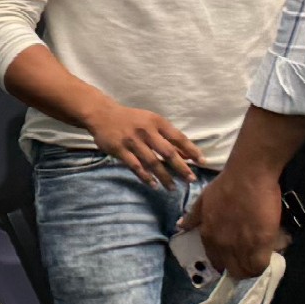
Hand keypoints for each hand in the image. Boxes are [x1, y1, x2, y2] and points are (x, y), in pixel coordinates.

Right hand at [82, 99, 206, 188]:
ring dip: (164, 176)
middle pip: (167, 152)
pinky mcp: (120, 150)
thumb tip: (187, 155)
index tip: (202, 162)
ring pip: (152, 162)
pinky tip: (154, 185)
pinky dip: (145, 177)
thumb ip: (168, 138)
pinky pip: (135, 166)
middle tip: (191, 179)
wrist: (103, 115)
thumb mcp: (151, 123)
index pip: (178, 137)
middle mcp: (146, 131)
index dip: (191, 150)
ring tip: (173, 188)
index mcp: (157, 122)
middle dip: (181, 167)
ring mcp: (132, 141)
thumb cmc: (132, 120)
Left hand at [178, 164, 287, 277]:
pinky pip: (261, 264)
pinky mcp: (261, 242)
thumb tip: (181, 225)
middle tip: (250, 259)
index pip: (216, 262)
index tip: (234, 258)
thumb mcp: (202, 200)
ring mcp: (241, 246)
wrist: (248, 175)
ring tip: (259, 258)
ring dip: (253, 268)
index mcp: (208, 236)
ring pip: (247, 271)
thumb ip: (193, 216)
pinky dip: (263, 263)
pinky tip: (267, 254)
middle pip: (232, 271)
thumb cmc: (226, 184)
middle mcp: (222, 246)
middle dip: (240, 269)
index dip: (227, 263)